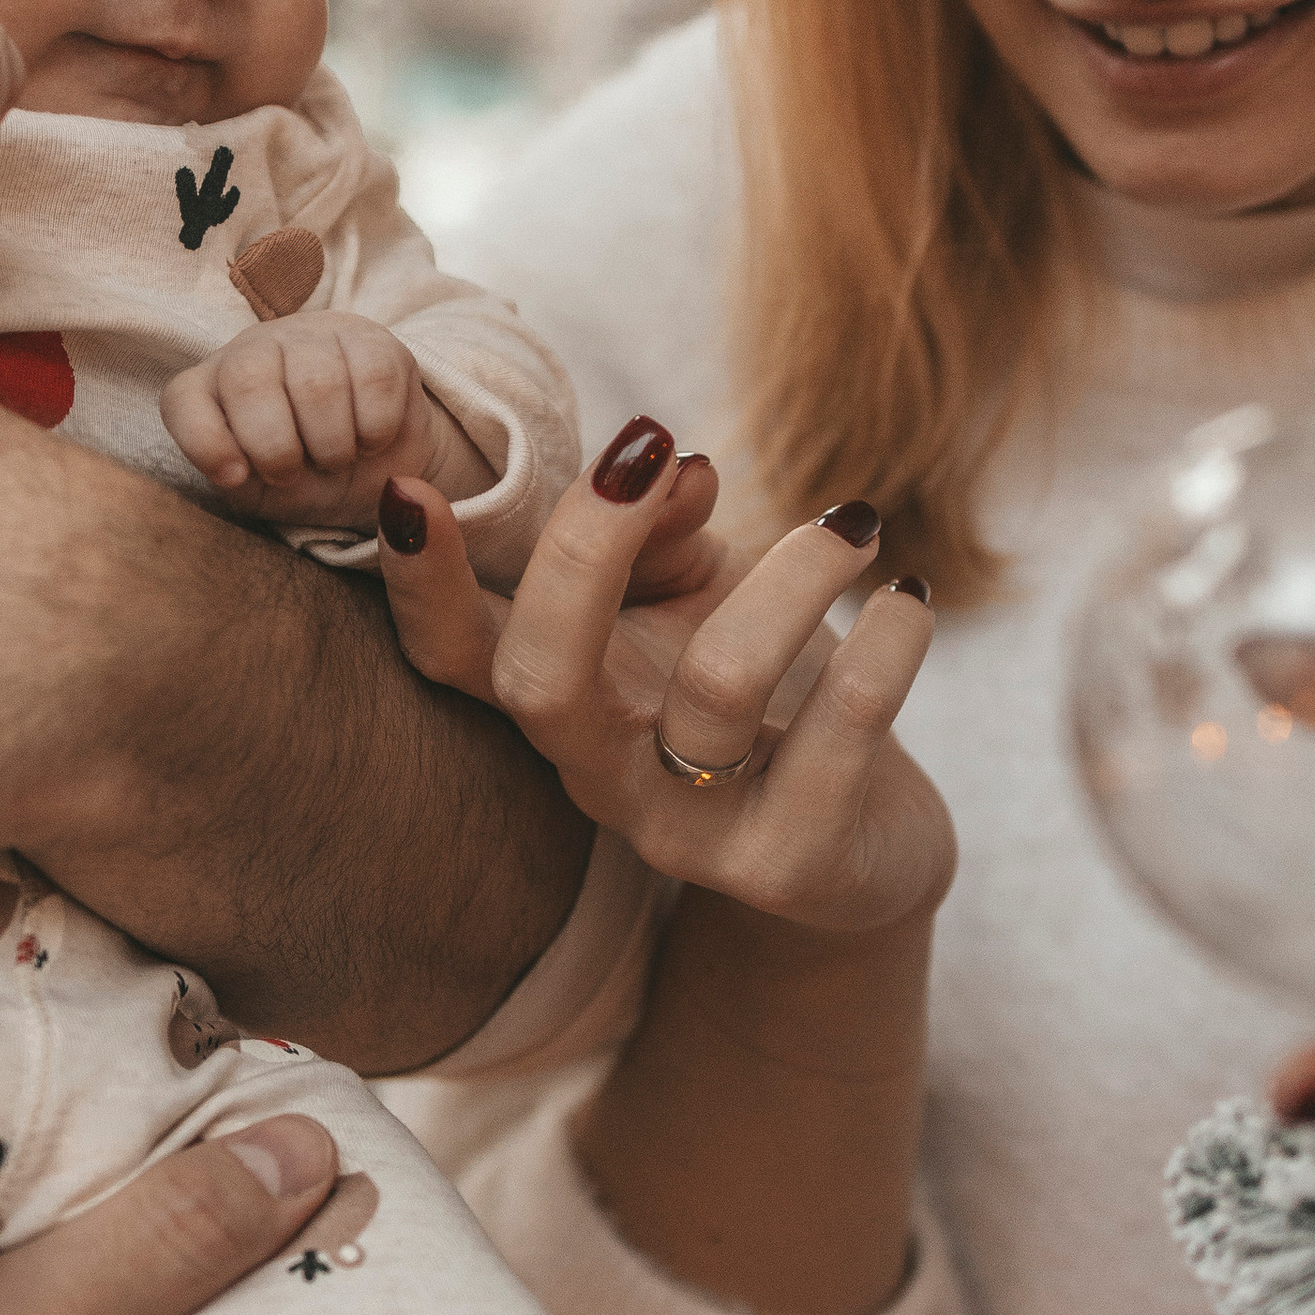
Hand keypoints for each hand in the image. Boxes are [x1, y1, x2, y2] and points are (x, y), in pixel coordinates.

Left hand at [161, 310, 490, 525]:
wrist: (378, 468)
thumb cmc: (307, 479)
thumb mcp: (263, 494)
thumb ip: (239, 482)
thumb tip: (237, 470)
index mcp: (213, 389)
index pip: (184, 398)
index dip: (205, 441)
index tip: (236, 477)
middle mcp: (255, 351)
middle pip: (248, 380)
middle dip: (275, 446)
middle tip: (293, 473)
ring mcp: (312, 337)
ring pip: (316, 382)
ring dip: (331, 443)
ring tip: (336, 458)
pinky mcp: (370, 339)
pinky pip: (373, 377)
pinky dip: (375, 426)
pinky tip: (371, 437)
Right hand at [377, 421, 954, 933]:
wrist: (867, 845)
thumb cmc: (762, 695)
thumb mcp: (699, 601)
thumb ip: (666, 532)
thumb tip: (672, 464)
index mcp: (561, 702)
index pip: (454, 656)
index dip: (419, 587)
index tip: (408, 488)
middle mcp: (600, 777)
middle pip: (541, 683)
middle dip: (587, 551)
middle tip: (662, 451)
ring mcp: (689, 833)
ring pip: (718, 685)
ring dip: (791, 572)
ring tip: (853, 524)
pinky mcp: (792, 863)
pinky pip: (842, 729)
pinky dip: (887, 640)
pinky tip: (905, 601)